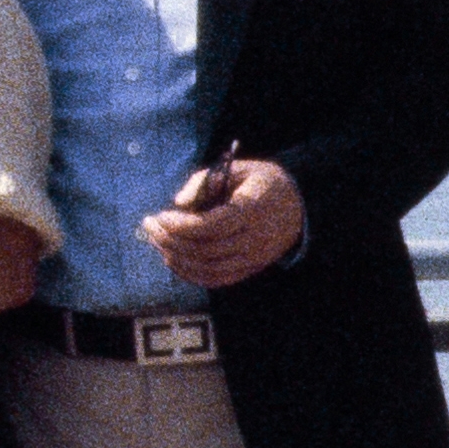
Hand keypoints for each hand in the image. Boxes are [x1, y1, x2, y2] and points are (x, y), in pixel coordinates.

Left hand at [138, 155, 302, 288]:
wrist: (299, 204)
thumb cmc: (262, 183)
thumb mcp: (239, 168)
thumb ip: (206, 180)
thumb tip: (179, 203)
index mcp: (253, 210)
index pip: (211, 227)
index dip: (180, 225)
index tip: (160, 215)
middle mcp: (256, 239)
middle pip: (205, 250)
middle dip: (170, 240)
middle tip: (149, 226)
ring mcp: (254, 257)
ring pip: (208, 269)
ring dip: (175, 258)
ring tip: (157, 240)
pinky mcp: (250, 268)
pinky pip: (216, 279)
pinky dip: (189, 273)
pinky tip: (172, 258)